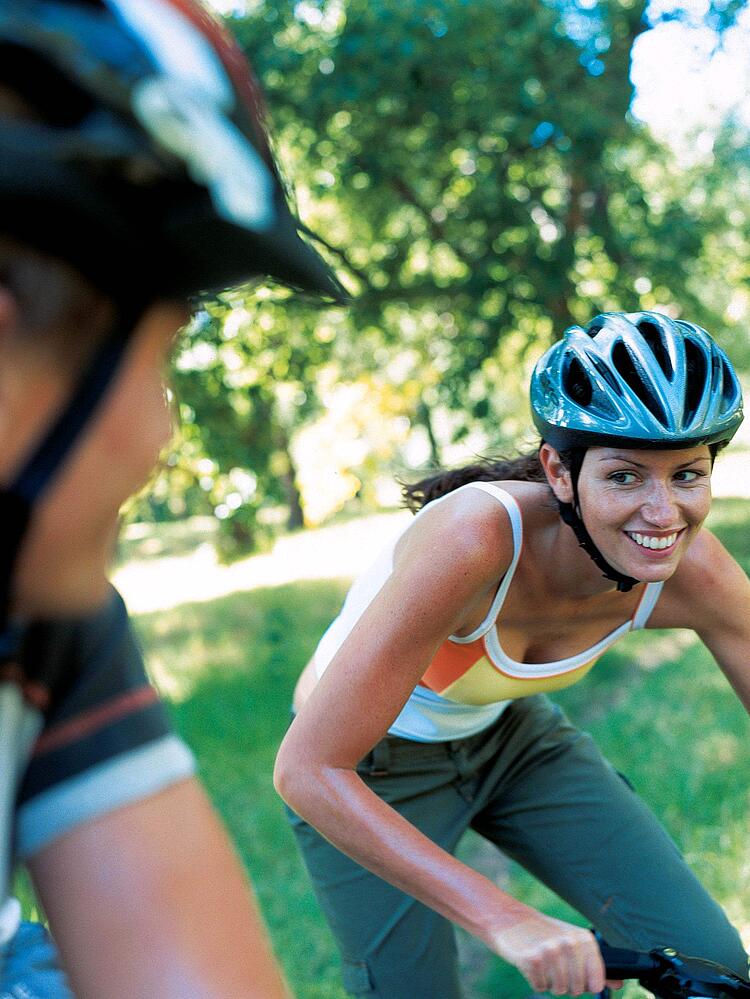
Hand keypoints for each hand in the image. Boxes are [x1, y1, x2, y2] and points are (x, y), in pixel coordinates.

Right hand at [489, 912, 618, 994]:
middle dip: (565, 984)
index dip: (587, 985)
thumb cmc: (543, 933)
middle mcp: (569, 943)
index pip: (597, 981)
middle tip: (554, 966)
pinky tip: (531, 964)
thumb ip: (595, 964)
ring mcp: (551, 951)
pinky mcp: (532, 959)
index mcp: (583, 939)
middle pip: (577, 989)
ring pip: (559, 989)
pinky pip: (540, 987)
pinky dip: (535, 980)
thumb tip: (619, 985)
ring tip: (543, 964)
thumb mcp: (571, 942)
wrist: (508, 919)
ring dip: (549, 982)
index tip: (579, 978)